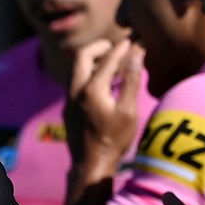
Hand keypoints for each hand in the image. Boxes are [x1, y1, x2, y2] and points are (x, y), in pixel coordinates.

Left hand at [64, 38, 143, 179]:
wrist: (90, 165)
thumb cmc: (113, 140)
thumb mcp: (128, 111)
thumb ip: (131, 80)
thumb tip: (136, 54)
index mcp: (91, 89)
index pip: (108, 60)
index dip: (121, 48)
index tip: (132, 39)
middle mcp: (75, 91)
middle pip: (81, 57)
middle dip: (98, 47)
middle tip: (114, 45)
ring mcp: (68, 100)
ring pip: (76, 70)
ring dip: (92, 61)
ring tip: (111, 61)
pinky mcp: (68, 108)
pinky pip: (76, 82)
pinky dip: (89, 74)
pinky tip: (103, 82)